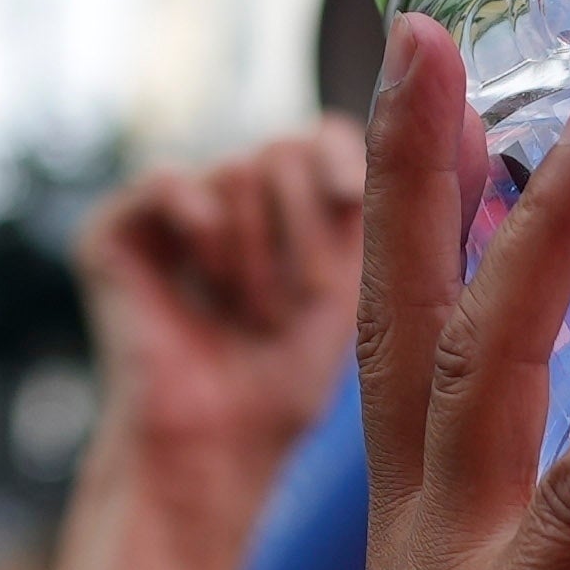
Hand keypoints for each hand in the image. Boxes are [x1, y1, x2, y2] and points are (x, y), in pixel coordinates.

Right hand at [80, 124, 361, 522]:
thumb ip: (388, 211)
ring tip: (247, 317)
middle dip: (302, 233)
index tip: (349, 196)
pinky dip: (199, 227)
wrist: (217, 445)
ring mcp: (172, 211)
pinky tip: (207, 283)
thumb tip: (453, 124)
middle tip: (293, 307)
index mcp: (290, 208)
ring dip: (256, 258)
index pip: (324, 138)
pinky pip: (170, 181)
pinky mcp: (115, 230)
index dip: (339, 158)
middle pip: (284, 150)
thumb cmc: (288, 382)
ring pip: (238, 170)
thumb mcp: (358, 290)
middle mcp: (232, 197)